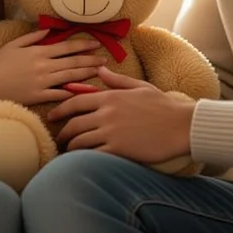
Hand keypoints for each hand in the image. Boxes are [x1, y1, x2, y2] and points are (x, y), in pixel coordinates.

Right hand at [0, 30, 107, 106]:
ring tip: (99, 72)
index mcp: (39, 52)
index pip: (67, 47)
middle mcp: (44, 66)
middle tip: (105, 60)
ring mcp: (43, 82)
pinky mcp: (39, 96)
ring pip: (71, 76)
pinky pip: (60, 94)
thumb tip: (48, 31)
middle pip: (73, 62)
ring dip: (87, 74)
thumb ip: (32, 37)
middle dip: (91, 60)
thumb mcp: (13, 44)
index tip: (96, 44)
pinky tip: (85, 92)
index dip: (84, 45)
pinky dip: (73, 92)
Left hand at [49, 66, 195, 162]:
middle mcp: (106, 114)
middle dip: (63, 133)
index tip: (52, 117)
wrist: (181, 125)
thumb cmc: (163, 105)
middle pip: (74, 123)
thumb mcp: (139, 86)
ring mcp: (112, 132)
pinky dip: (84, 158)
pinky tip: (81, 162)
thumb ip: (116, 80)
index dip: (59, 110)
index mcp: (110, 97)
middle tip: (60, 139)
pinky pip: (93, 154)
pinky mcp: (119, 149)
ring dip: (71, 148)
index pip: (75, 102)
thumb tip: (99, 70)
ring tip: (68, 152)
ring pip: (80, 141)